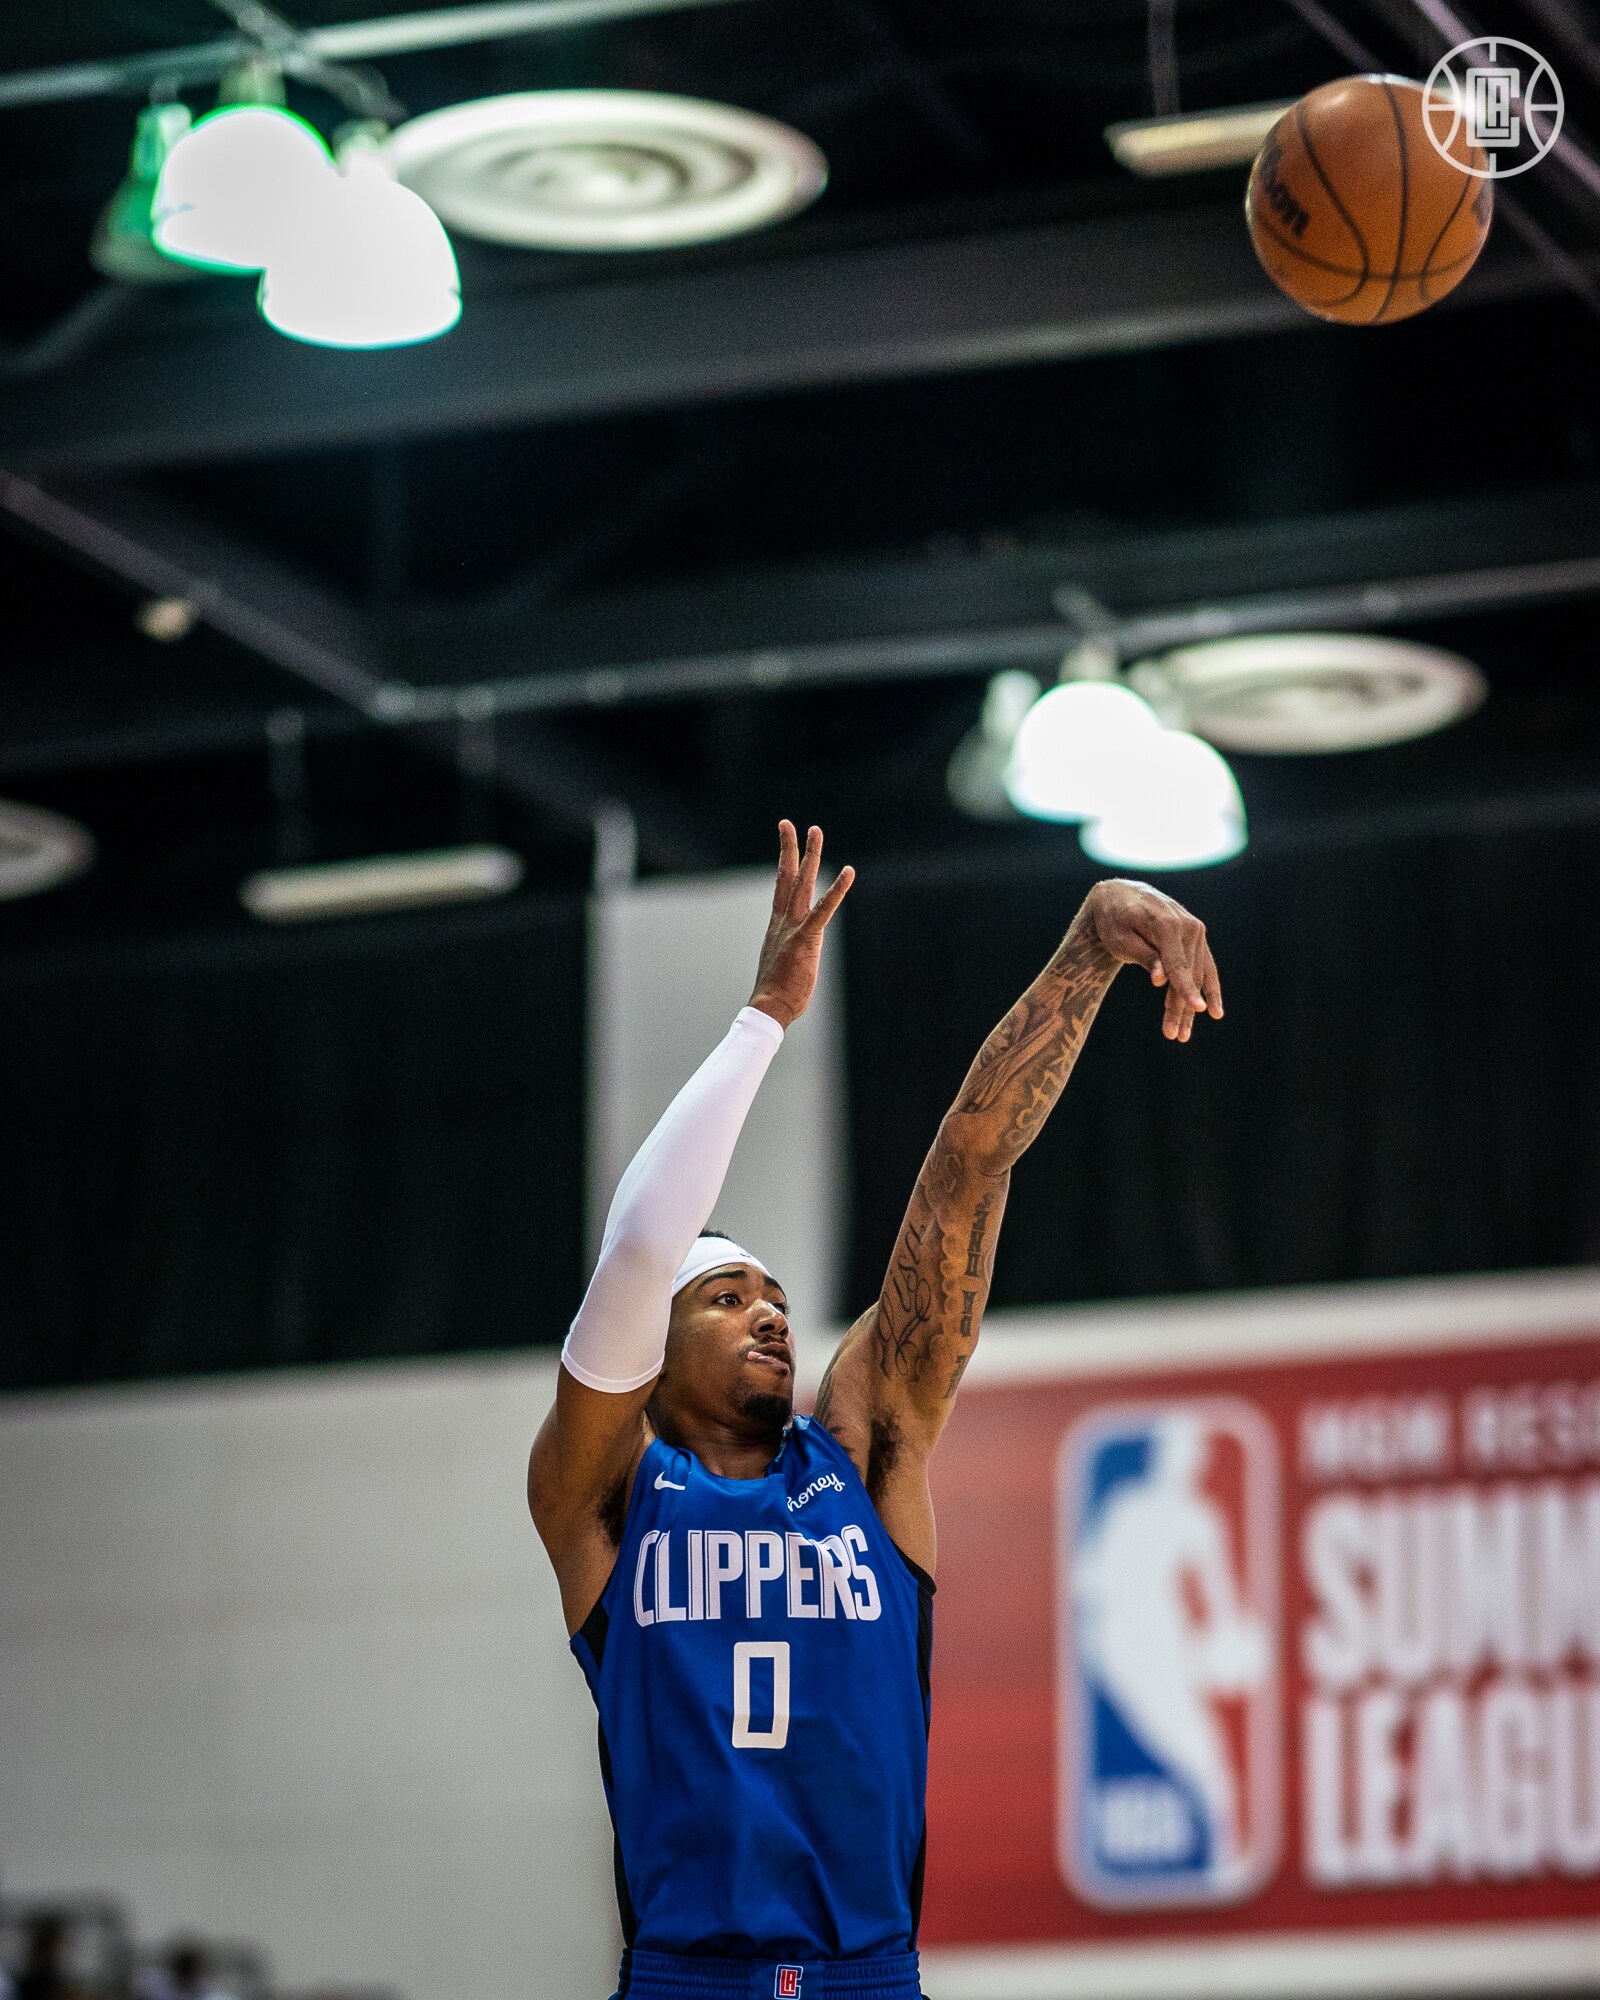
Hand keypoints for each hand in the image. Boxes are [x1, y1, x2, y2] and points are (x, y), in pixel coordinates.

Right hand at [748, 821, 854, 1028]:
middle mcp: (782, 921)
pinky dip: (837, 890)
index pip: (781, 887)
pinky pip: (823, 909)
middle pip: (786, 876)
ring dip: (810, 856)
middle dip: (791, 848)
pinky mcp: (806, 939)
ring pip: (802, 883)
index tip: (786, 841)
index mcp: (777, 925)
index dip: (785, 862)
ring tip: (815, 831)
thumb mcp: (785, 963)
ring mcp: (792, 928)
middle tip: (791, 824)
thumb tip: (798, 954)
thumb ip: (793, 951)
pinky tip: (848, 872)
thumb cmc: (778, 992)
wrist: (769, 1007)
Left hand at [1084, 878, 1222, 1042]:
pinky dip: (1210, 989)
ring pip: (1196, 975)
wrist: (1121, 895)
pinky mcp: (1196, 937)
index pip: (1179, 963)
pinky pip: (1206, 966)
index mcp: (1166, 924)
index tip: (1197, 1009)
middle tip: (1174, 1036)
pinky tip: (1215, 1012)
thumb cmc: (1114, 919)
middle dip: (1181, 1007)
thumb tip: (1162, 980)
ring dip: (1189, 1006)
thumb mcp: (1119, 939)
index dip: (1186, 988)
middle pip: (1188, 974)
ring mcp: (1195, 931)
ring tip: (1181, 1034)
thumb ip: (1143, 957)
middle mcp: (1187, 925)